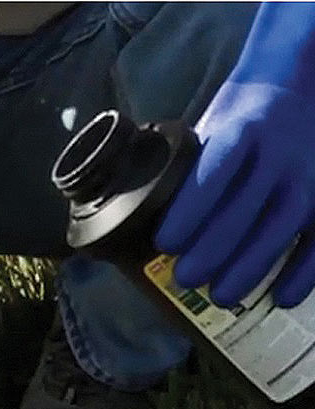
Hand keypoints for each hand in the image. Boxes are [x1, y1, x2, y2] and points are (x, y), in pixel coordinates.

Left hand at [155, 3, 314, 307]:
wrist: (300, 81)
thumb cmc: (239, 119)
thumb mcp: (210, 130)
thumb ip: (187, 171)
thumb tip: (139, 225)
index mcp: (241, 131)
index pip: (214, 171)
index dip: (189, 210)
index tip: (164, 244)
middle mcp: (279, 151)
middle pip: (246, 206)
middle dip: (214, 249)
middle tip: (186, 279)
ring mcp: (310, 172)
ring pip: (283, 225)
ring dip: (252, 266)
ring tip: (221, 297)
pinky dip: (306, 270)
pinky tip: (283, 298)